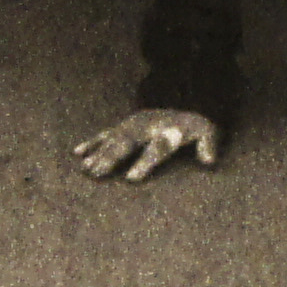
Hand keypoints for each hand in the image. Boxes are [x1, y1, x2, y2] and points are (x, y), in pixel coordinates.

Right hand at [71, 107, 218, 183]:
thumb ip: (208, 145)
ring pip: (112, 139)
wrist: (181, 106)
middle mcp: (145, 126)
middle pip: (127, 143)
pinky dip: (91, 143)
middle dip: (112, 158)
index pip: (156, 148)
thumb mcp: (207, 131)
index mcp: (166, 129)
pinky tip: (77, 153)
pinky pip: (104, 134)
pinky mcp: (123, 126)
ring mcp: (131, 124)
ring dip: (98, 154)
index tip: (131, 179)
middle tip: (99, 173)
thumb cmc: (193, 126)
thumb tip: (209, 161)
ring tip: (86, 169)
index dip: (144, 163)